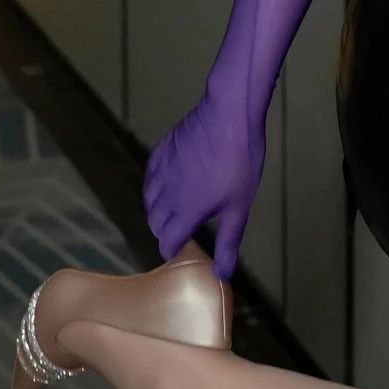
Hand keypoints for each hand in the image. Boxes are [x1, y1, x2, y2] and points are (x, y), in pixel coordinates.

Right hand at [143, 94, 265, 279]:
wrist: (229, 115)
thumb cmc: (239, 162)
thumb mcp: (239, 207)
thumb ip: (227, 242)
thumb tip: (220, 274)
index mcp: (185, 211)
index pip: (167, 241)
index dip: (172, 249)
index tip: (180, 251)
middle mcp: (166, 193)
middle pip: (155, 222)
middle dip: (165, 231)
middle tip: (181, 231)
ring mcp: (161, 170)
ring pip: (149, 199)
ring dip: (158, 209)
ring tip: (174, 210)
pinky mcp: (161, 150)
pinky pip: (150, 176)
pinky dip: (154, 186)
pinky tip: (167, 183)